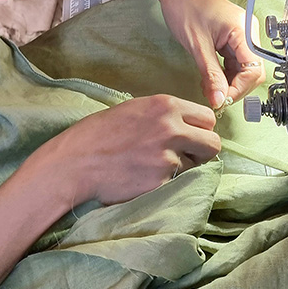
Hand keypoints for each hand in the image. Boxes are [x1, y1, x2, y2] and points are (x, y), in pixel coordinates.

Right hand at [38, 95, 220, 204]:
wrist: (74, 164)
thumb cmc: (96, 134)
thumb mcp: (132, 110)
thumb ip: (162, 115)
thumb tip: (186, 126)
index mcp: (165, 106)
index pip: (207, 118)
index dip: (200, 129)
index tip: (191, 136)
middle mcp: (171, 129)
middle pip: (213, 144)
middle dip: (202, 151)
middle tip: (185, 155)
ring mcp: (167, 158)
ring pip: (195, 165)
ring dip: (181, 167)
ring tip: (153, 165)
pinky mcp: (161, 182)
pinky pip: (175, 182)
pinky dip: (163, 182)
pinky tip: (142, 177)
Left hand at [158, 0, 265, 107]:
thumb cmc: (184, 8)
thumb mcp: (197, 46)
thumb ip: (211, 75)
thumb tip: (220, 100)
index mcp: (244, 30)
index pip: (254, 70)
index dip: (239, 88)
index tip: (221, 99)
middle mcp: (247, 33)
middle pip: (252, 71)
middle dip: (234, 87)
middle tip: (214, 97)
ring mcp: (240, 36)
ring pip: (242, 69)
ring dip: (227, 82)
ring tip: (207, 87)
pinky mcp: (231, 39)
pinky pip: (233, 62)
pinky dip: (222, 74)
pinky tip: (208, 78)